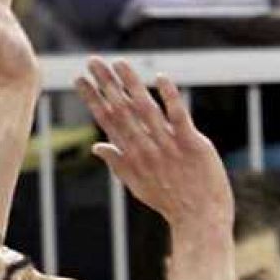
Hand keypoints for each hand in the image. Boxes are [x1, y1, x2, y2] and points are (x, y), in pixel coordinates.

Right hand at [75, 57, 231, 228]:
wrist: (200, 219)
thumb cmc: (170, 202)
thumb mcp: (138, 186)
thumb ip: (117, 164)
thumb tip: (96, 146)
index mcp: (131, 156)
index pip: (107, 120)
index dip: (93, 98)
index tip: (80, 79)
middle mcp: (146, 148)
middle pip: (122, 110)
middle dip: (106, 84)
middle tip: (92, 61)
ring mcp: (168, 145)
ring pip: (146, 108)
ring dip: (131, 84)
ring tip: (118, 63)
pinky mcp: (192, 144)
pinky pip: (178, 116)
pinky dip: (169, 97)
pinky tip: (159, 78)